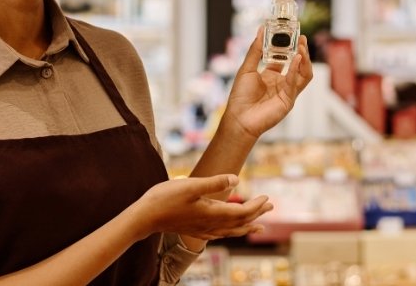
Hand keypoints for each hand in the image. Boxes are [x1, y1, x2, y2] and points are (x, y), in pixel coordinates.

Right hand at [130, 174, 272, 240]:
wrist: (144, 217)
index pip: (242, 213)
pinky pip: (219, 235)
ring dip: (247, 226)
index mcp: (212, 213)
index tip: (267, 197)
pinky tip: (229, 231)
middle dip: (257, 215)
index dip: (257, 206)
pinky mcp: (194, 230)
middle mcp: (210, 224)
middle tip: (271, 206)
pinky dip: (230, 233)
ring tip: (259, 226)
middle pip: (240, 222)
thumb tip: (237, 180)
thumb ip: (214, 182)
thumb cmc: (165, 199)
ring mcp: (202, 229)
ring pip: (231, 231)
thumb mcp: (190, 185)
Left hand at [221, 27, 313, 140]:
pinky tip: (296, 59)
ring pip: (304, 74)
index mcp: (271, 75)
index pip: (285, 58)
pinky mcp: (289, 100)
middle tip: (301, 37)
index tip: (290, 33)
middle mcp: (281, 83)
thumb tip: (261, 30)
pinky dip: (297, 70)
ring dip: (304, 60)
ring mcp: (287, 92)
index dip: (289, 46)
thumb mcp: (247, 68)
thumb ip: (255, 50)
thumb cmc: (240, 97)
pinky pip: (296, 83)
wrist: (239, 118)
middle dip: (301, 51)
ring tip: (302, 46)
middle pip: (298, 65)